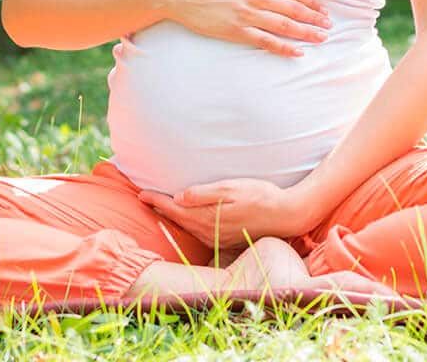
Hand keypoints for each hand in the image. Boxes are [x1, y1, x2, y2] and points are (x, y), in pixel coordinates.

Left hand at [138, 177, 315, 250]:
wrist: (286, 215)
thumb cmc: (260, 196)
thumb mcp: (233, 188)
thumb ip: (205, 194)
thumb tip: (178, 196)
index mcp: (207, 216)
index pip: (174, 208)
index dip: (156, 200)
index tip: (141, 193)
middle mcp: (208, 230)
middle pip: (177, 219)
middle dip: (159, 208)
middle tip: (143, 198)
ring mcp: (216, 236)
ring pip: (186, 226)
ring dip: (171, 216)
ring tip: (158, 205)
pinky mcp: (224, 237)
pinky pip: (197, 230)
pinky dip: (185, 222)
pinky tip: (184, 216)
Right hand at [162, 0, 332, 57]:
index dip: (312, 2)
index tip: (323, 9)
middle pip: (294, 10)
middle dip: (314, 19)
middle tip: (328, 26)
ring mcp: (248, 15)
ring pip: (285, 26)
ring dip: (306, 33)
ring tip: (321, 38)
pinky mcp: (237, 31)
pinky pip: (266, 41)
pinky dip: (284, 48)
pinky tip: (297, 52)